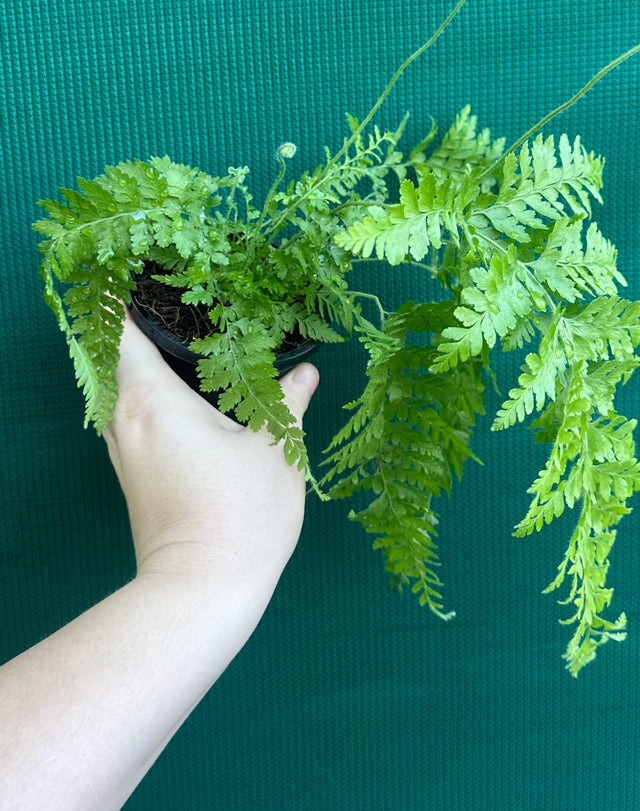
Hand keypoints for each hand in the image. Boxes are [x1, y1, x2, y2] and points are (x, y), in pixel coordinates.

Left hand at [103, 312, 318, 602]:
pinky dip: (141, 394)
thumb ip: (286, 401)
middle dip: (134, 326)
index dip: (124, 299)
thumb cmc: (241, 514)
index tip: (140, 273)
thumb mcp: (276, 448)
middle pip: (109, 357)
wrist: (204, 590)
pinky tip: (177, 395)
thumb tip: (304, 371)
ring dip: (135, 363)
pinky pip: (126, 417)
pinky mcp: (132, 477)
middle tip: (173, 301)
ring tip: (176, 341)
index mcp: (152, 400)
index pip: (119, 332)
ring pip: (116, 390)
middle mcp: (125, 420)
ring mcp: (123, 452)